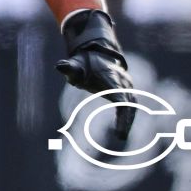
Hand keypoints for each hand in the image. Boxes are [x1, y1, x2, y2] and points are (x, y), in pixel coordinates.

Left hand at [56, 9, 134, 140]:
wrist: (97, 54)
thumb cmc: (84, 63)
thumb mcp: (75, 65)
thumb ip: (69, 67)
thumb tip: (58, 65)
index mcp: (112, 78)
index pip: (120, 96)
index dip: (122, 111)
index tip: (119, 125)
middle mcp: (123, 82)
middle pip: (129, 103)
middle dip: (127, 120)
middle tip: (121, 137)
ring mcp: (126, 87)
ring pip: (132, 105)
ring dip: (129, 120)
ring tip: (121, 136)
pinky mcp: (127, 91)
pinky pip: (130, 106)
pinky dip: (128, 117)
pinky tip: (122, 130)